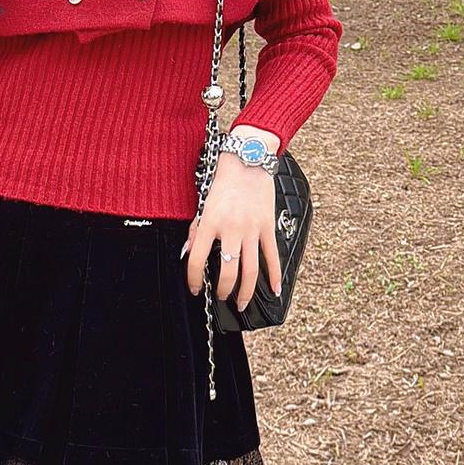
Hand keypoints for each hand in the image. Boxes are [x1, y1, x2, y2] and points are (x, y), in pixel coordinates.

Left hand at [181, 159, 280, 308]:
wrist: (247, 162)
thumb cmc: (224, 182)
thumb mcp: (202, 205)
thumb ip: (196, 230)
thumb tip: (189, 253)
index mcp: (210, 223)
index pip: (197, 260)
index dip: (194, 279)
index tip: (195, 288)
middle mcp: (231, 229)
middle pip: (227, 270)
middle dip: (224, 290)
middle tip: (222, 297)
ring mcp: (252, 229)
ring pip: (251, 269)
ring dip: (246, 291)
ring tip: (242, 302)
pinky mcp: (267, 227)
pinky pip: (271, 256)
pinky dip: (274, 275)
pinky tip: (274, 290)